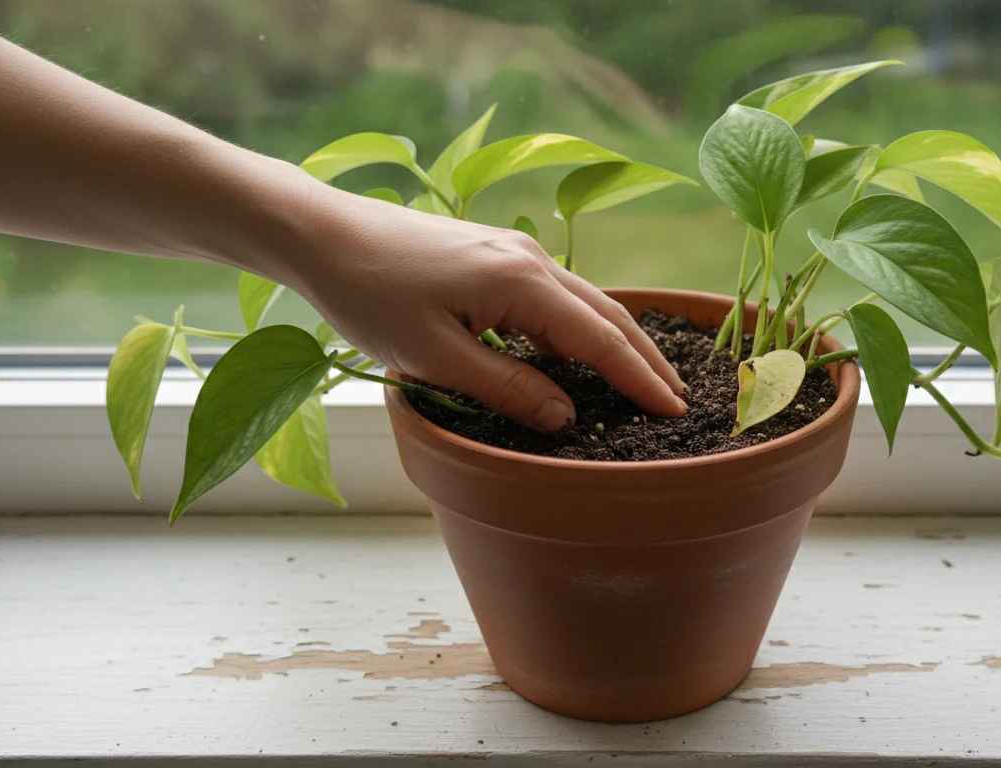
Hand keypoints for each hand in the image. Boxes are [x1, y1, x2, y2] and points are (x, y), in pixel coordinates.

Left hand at [281, 184, 687, 431]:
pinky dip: (581, 326)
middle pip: (606, 314)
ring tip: (641, 379)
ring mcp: (513, 250)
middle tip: (677, 398)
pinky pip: (555, 294)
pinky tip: (581, 350)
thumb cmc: (369, 295)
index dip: (640, 378)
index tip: (676, 410)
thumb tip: (567, 416)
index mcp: (521, 282)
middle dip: (644, 358)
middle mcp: (529, 258)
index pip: (600, 339)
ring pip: (583, 301)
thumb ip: (506, 388)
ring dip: (616, 341)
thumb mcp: (435, 358)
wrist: (323, 233)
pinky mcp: (494, 252)